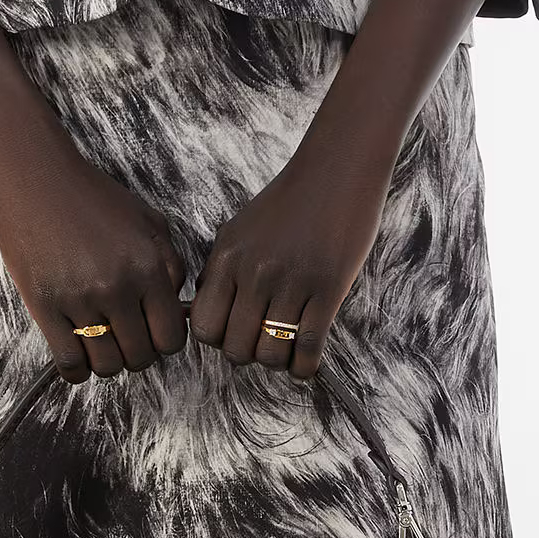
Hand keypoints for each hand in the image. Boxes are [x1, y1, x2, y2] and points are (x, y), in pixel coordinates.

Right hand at [0, 138, 190, 382]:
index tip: (152, 333)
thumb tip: (176, 308)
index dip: (164, 342)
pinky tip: (78, 355)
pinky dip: (78, 370)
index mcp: (148, 268)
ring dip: (108, 363)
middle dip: (137, 354)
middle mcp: (117, 288)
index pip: (171, 338)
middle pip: (140, 357)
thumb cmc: (95, 198)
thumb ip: (171, 264)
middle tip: (125, 338)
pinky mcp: (45, 308)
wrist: (38, 178)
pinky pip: (70, 363)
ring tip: (102, 344)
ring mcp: (80, 301)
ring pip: (107, 366)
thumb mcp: (149, 221)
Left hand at [189, 140, 392, 380]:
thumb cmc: (288, 202)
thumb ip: (218, 272)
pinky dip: (304, 367)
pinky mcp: (328, 290)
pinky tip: (304, 364)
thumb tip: (201, 314)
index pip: (205, 327)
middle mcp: (255, 273)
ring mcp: (292, 283)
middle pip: (236, 349)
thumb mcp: (238, 231)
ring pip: (271, 355)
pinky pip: (308, 348)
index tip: (233, 333)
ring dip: (277, 362)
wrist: (338, 170)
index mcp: (228, 259)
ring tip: (286, 350)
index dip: (217, 340)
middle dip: (248, 355)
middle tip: (262, 343)